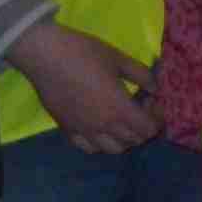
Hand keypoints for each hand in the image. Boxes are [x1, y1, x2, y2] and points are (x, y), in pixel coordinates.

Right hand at [6, 24, 161, 154]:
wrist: (45, 55)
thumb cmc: (84, 53)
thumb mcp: (119, 59)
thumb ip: (142, 75)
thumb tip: (156, 88)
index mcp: (120, 109)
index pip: (149, 129)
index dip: (157, 118)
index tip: (152, 100)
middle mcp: (103, 126)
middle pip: (134, 141)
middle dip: (143, 126)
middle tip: (139, 105)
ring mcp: (84, 131)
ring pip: (112, 149)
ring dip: (124, 138)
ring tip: (121, 119)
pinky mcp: (66, 129)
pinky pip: (88, 147)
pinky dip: (99, 142)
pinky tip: (99, 126)